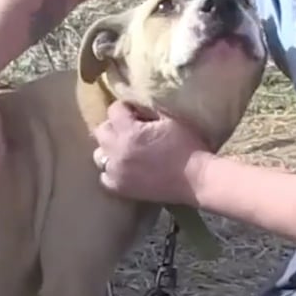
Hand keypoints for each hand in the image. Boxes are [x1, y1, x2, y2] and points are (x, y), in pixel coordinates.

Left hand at [92, 101, 207, 203]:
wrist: (196, 179)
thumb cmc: (188, 146)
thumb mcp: (171, 119)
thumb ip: (149, 111)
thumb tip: (137, 107)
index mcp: (130, 132)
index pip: (114, 110)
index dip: (126, 108)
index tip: (136, 112)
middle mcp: (118, 152)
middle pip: (101, 131)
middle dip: (114, 126)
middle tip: (130, 129)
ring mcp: (118, 172)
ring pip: (99, 155)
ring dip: (109, 149)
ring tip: (125, 150)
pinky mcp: (122, 189)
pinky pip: (105, 178)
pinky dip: (111, 172)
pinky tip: (125, 168)